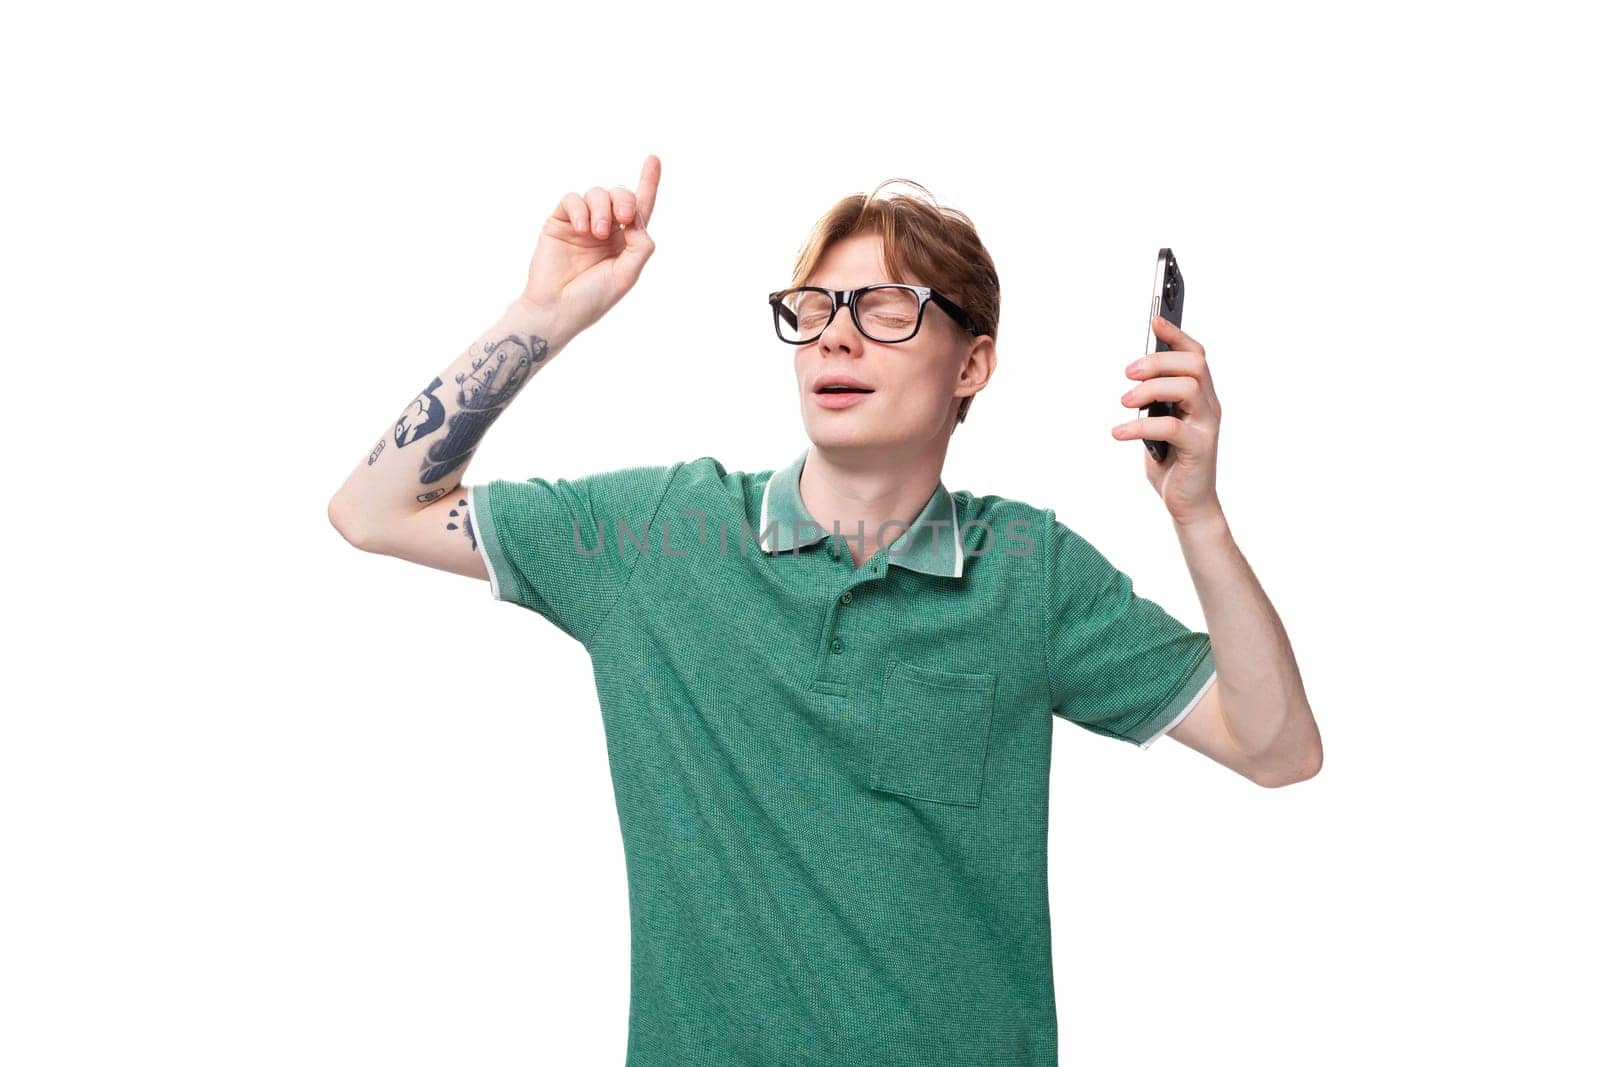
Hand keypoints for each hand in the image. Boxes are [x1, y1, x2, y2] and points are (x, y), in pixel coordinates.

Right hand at [518, 154, 660, 340]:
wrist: (556, 309)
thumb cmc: (592, 299)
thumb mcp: (627, 274)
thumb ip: (641, 244)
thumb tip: (637, 217)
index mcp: (625, 242)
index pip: (640, 208)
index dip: (648, 182)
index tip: (654, 158)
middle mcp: (605, 229)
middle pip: (621, 196)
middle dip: (626, 200)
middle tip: (624, 219)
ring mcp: (582, 224)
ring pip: (598, 194)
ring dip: (602, 209)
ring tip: (596, 233)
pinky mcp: (559, 221)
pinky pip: (572, 199)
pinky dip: (580, 209)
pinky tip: (581, 228)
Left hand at [1112, 314, 1223, 527]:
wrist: (1188, 504)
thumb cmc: (1172, 461)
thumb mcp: (1159, 423)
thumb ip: (1154, 400)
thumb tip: (1135, 372)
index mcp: (1201, 396)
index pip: (1196, 355)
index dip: (1177, 335)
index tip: (1154, 320)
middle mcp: (1209, 407)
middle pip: (1194, 364)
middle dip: (1158, 361)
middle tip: (1127, 373)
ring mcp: (1208, 427)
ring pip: (1188, 388)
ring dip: (1151, 389)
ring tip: (1124, 402)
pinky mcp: (1200, 448)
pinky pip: (1172, 427)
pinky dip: (1140, 427)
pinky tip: (1119, 433)